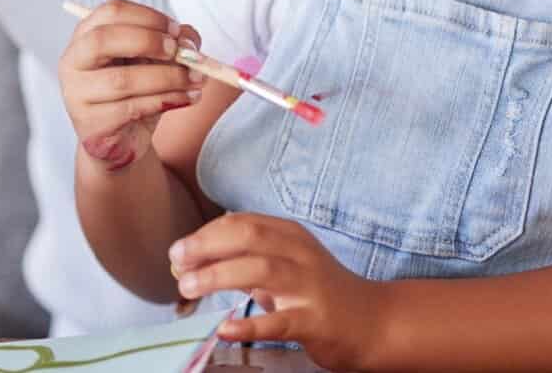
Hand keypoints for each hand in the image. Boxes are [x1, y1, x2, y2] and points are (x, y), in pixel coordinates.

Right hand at [58, 0, 203, 171]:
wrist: (123, 138)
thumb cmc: (137, 91)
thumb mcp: (155, 60)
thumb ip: (173, 44)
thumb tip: (188, 43)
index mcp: (87, 34)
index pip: (112, 12)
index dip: (148, 17)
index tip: (176, 30)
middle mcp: (74, 61)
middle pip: (104, 39)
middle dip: (148, 41)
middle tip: (179, 52)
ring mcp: (77, 94)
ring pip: (122, 80)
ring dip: (168, 77)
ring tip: (196, 80)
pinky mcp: (90, 124)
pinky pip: (130, 109)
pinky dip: (165, 101)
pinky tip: (186, 98)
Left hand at [169, 213, 375, 370]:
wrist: (374, 322)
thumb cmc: (321, 292)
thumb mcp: (285, 267)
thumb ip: (244, 262)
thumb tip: (193, 264)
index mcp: (290, 235)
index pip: (241, 223)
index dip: (205, 234)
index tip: (178, 251)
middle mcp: (299, 253)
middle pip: (247, 237)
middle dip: (206, 246)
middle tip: (177, 263)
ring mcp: (309, 286)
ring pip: (259, 270)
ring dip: (217, 276)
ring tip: (188, 287)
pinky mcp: (315, 320)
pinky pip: (279, 321)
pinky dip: (249, 324)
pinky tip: (224, 328)